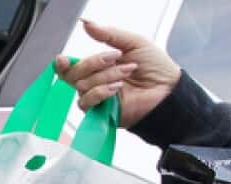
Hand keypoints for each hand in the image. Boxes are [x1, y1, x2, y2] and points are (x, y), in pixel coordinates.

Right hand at [53, 19, 181, 126]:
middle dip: (93, 63)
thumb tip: (87, 23)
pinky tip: (117, 88)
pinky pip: (86, 102)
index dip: (62, 64)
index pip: (71, 66)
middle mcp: (94, 82)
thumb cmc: (156, 67)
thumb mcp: (133, 43)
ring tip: (126, 73)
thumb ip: (108, 34)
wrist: (168, 90)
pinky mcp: (101, 112)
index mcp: (99, 66)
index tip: (63, 59)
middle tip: (115, 58)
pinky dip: (101, 92)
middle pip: (73, 74)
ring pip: (82, 86)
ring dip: (105, 76)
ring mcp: (97, 97)